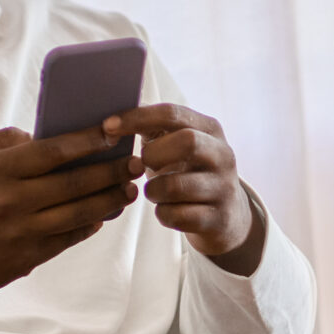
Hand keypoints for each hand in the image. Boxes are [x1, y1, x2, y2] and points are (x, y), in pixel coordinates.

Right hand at [0, 125, 138, 296]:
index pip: (51, 151)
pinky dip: (90, 225)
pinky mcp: (29, 257)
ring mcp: (23, 232)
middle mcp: (12, 202)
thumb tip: (39, 135)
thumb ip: (0, 140)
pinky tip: (104, 214)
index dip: (86, 141)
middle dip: (110, 171)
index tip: (111, 132)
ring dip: (109, 200)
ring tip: (129, 189)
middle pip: (73, 183)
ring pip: (79, 213)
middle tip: (135, 162)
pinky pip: (69, 239)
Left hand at [109, 104, 266, 275]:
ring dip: (153, 190)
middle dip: (154, 154)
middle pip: (187, 142)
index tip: (107, 126)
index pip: (172, 113)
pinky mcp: (217, 219)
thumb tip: (110, 118)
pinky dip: (162, 214)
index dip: (137, 118)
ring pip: (175, 186)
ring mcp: (223, 188)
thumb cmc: (188, 172)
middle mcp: (223, 155)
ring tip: (153, 191)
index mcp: (209, 129)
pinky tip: (166, 209)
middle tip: (141, 165)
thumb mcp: (176, 144)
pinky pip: (177, 216)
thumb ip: (151, 126)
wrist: (227, 215)